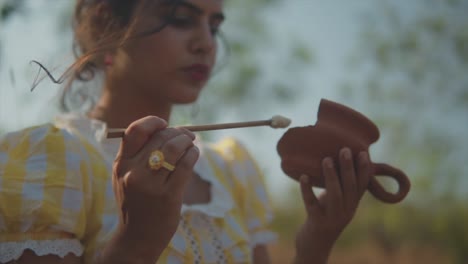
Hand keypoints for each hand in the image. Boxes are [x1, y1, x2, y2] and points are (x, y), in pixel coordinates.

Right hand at [112, 116, 198, 254]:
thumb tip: (169, 129)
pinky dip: (193, 154)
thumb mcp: (127, 177)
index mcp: (121, 164)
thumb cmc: (137, 204)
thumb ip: (139, 155)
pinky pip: (186, 164)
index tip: (165, 124)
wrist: (137, 239)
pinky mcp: (168, 195)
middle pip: (160, 138)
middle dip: (178, 132)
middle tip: (187, 135)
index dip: (153, 122)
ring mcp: (150, 185)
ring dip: (187, 141)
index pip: (135, 131)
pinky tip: (194, 154)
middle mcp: (133, 172)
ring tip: (191, 144)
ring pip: (175, 148)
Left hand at [294, 148, 370, 262]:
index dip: (364, 170)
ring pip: (334, 195)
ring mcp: (332, 218)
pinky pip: (311, 203)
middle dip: (348, 168)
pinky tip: (303, 176)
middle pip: (350, 188)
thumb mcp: (336, 202)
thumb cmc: (324, 217)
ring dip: (331, 176)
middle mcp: (346, 212)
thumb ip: (339, 186)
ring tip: (326, 159)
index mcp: (352, 205)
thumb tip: (336, 160)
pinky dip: (307, 189)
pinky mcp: (316, 222)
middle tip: (345, 149)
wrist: (315, 246)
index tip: (363, 153)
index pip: (362, 186)